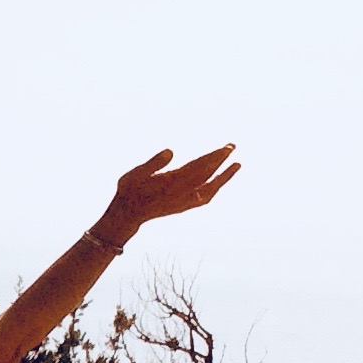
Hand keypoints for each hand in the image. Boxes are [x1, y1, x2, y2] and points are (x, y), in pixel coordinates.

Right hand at [93, 145, 238, 246]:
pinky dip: (214, 190)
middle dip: (220, 160)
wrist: (127, 215)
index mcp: (171, 182)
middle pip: (206, 173)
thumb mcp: (135, 174)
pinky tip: (219, 185)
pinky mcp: (183, 207)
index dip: (213, 157)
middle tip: (232, 146)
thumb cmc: (129, 192)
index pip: (198, 166)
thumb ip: (153, 163)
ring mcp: (184, 201)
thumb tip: (171, 150)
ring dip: (223, 176)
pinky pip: (204, 198)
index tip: (226, 148)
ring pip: (209, 187)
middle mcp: (181, 192)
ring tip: (236, 165)